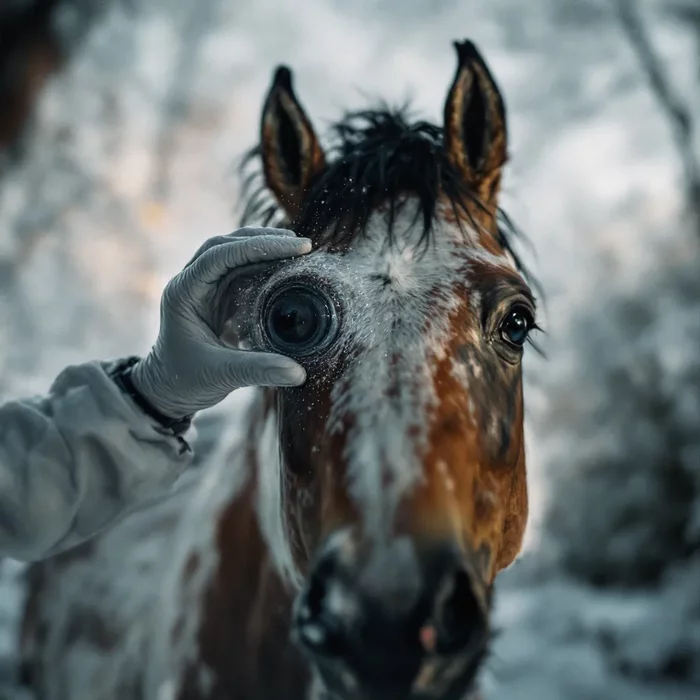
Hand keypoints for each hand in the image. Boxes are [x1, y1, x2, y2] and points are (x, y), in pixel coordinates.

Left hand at [130, 226, 310, 418]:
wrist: (168, 392)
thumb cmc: (184, 381)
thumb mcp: (221, 375)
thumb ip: (258, 370)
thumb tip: (299, 372)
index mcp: (184, 292)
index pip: (221, 255)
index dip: (259, 247)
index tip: (295, 247)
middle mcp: (192, 283)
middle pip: (228, 245)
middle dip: (264, 241)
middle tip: (301, 245)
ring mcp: (205, 289)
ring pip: (236, 256)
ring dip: (266, 250)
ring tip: (299, 252)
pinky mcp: (218, 299)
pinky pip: (242, 274)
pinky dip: (265, 269)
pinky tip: (286, 271)